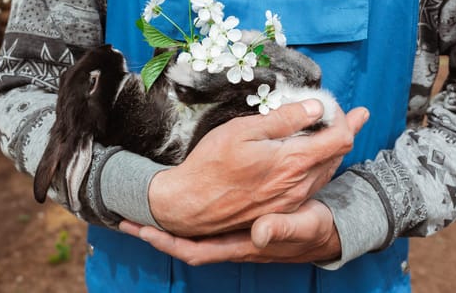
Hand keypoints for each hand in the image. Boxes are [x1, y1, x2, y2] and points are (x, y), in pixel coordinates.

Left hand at [119, 199, 339, 264]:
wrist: (327, 229)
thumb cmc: (315, 229)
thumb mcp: (304, 225)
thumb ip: (284, 228)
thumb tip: (260, 233)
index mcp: (242, 246)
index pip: (196, 250)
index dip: (167, 243)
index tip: (140, 230)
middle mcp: (232, 243)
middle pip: (185, 244)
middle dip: (156, 233)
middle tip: (128, 218)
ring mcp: (234, 234)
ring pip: (193, 233)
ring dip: (168, 224)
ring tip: (144, 209)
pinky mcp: (239, 224)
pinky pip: (205, 224)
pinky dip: (188, 217)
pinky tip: (179, 205)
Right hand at [148, 100, 368, 235]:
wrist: (190, 206)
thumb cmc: (212, 164)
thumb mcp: (243, 131)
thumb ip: (284, 119)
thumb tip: (315, 108)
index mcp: (293, 162)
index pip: (340, 138)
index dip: (342, 117)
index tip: (331, 104)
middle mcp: (299, 185)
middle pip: (338, 154)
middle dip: (341, 129)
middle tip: (339, 112)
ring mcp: (292, 200)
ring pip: (326, 170)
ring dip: (329, 148)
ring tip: (327, 129)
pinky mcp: (282, 208)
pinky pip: (311, 184)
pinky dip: (316, 164)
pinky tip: (306, 155)